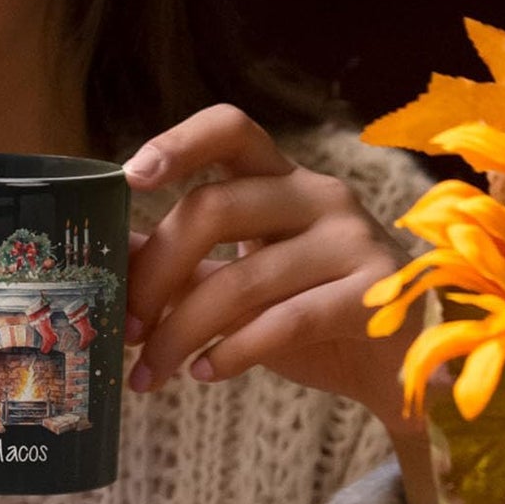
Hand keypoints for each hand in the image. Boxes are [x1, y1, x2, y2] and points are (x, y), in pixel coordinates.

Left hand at [123, 106, 433, 503]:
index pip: (231, 129)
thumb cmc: (309, 314)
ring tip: (151, 372)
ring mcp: (352, 242)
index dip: (178, 143)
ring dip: (181, 333)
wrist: (397, 371)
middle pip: (215, 207)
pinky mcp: (375, 295)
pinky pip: (286, 321)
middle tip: (125, 327)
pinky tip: (205, 374)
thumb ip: (181, 264)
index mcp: (282, 178)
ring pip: (243, 277)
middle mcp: (320, 196)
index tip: (128, 177)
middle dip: (155, 272)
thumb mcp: (239, 280)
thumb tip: (107, 255)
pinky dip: (233, 352)